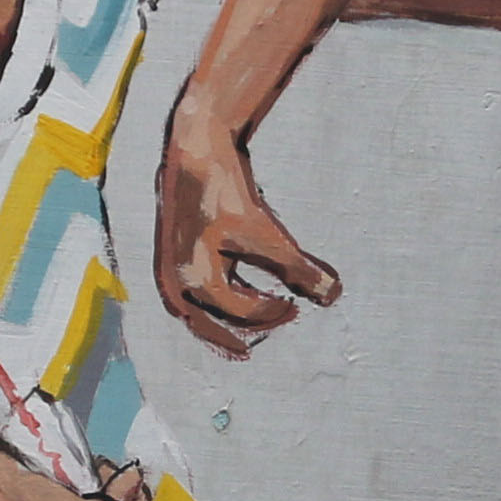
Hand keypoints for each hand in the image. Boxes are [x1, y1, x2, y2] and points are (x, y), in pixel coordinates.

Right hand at [154, 119, 340, 355]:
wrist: (195, 148)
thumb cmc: (226, 191)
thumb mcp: (265, 232)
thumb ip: (297, 268)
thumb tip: (331, 296)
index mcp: (192, 281)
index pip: (240, 312)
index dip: (272, 313)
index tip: (297, 306)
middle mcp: (173, 282)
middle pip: (208, 324)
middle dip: (233, 336)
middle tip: (253, 352)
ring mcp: (168, 269)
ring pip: (196, 311)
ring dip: (219, 323)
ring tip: (238, 339)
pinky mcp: (172, 254)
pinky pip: (191, 292)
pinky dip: (212, 300)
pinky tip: (231, 295)